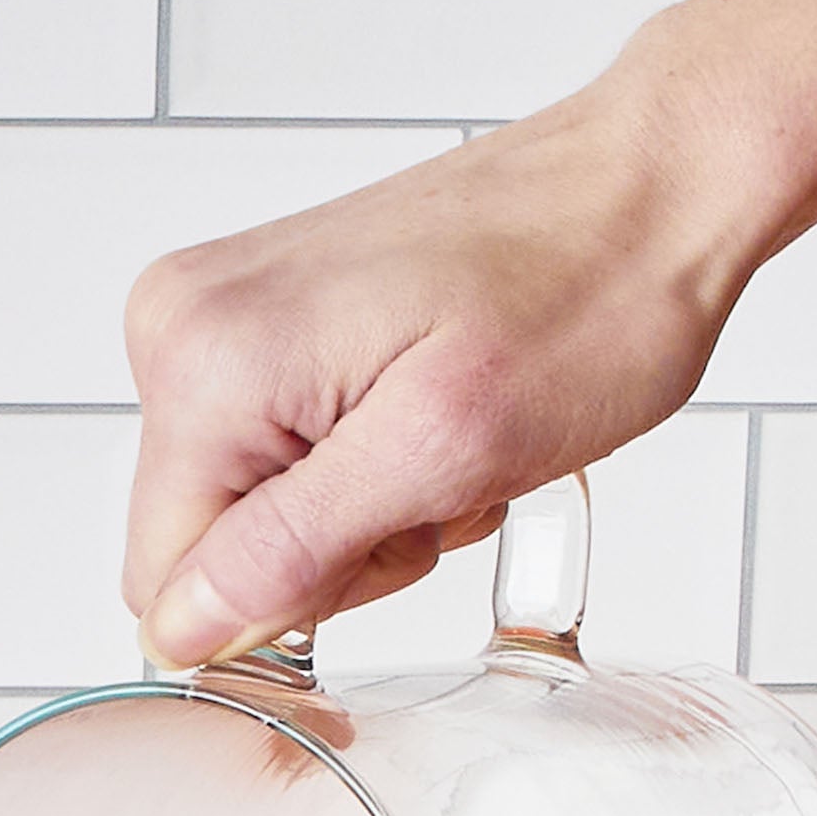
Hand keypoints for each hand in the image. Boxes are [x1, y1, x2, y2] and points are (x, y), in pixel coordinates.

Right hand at [122, 81, 762, 669]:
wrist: (648, 185)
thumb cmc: (584, 293)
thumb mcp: (443, 452)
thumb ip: (291, 550)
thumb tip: (182, 631)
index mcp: (206, 365)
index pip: (168, 586)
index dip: (284, 603)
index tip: (387, 534)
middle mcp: (182, 329)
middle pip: (205, 552)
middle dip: (326, 554)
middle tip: (432, 483)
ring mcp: (218, 318)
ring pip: (250, 516)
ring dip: (356, 513)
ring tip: (443, 441)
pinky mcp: (261, 320)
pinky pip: (278, 460)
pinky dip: (360, 466)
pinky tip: (426, 417)